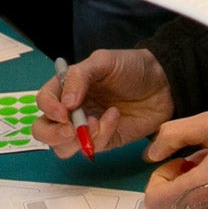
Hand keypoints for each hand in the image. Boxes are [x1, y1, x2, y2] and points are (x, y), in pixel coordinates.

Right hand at [36, 47, 173, 158]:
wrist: (164, 82)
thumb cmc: (132, 67)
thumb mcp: (103, 61)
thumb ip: (79, 76)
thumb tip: (65, 104)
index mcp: (66, 87)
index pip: (43, 101)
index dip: (48, 108)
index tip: (63, 112)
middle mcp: (71, 110)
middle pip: (44, 130)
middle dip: (53, 134)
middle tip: (72, 129)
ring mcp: (87, 128)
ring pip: (63, 147)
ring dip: (77, 139)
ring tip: (97, 122)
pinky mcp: (105, 141)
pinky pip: (92, 147)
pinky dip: (102, 134)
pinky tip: (115, 117)